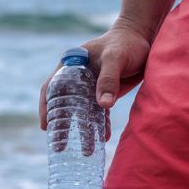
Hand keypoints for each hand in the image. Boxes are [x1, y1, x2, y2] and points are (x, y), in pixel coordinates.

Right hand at [39, 21, 150, 140]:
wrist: (144, 38)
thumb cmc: (126, 43)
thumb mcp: (115, 58)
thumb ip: (108, 79)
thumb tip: (103, 106)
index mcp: (71, 65)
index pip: (52, 87)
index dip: (46, 107)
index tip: (45, 126)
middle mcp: (77, 77)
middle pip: (64, 103)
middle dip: (62, 125)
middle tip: (59, 146)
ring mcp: (90, 86)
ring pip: (82, 111)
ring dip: (82, 130)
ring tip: (85, 151)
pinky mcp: (104, 93)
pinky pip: (98, 112)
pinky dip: (99, 124)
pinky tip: (102, 138)